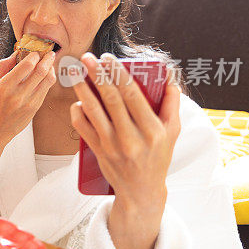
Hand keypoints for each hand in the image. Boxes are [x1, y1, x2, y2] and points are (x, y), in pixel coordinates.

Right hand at [0, 49, 55, 148]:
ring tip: (50, 62)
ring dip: (51, 68)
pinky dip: (48, 79)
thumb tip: (16, 53)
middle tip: (49, 52)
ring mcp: (28, 103)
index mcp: (4, 87)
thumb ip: (0, 66)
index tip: (34, 52)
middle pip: (40, 71)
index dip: (34, 55)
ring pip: (47, 80)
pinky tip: (46, 74)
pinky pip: (46, 89)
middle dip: (47, 59)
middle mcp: (18, 95)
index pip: (26, 66)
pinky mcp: (35, 108)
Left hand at [69, 53, 181, 248]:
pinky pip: (82, 127)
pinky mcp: (98, 151)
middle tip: (87, 58)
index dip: (117, 73)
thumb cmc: (158, 157)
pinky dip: (77, 112)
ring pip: (93, 111)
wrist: (141, 191)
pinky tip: (77, 100)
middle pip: (110, 99)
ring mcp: (112, 145)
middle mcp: (132, 137)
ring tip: (75, 72)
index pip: (132, 95)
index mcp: (152, 130)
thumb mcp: (172, 132)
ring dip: (82, 89)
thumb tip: (168, 76)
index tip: (108, 58)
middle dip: (97, 75)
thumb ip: (172, 104)